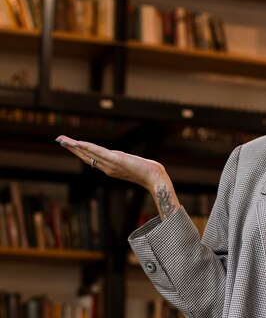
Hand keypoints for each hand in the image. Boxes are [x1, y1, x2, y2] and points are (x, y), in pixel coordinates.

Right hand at [56, 135, 179, 218]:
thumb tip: (117, 155)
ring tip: (63, 140)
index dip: (79, 152)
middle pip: (85, 156)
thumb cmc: (146, 171)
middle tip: (59, 140)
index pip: (90, 159)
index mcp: (109, 169)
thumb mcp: (130, 164)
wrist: (154, 178)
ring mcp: (110, 164)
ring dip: (75, 147)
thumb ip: (122, 160)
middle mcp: (106, 168)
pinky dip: (86, 147)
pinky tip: (78, 143)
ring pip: (88, 154)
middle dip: (72, 148)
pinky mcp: (116, 160)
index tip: (70, 145)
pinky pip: (98, 152)